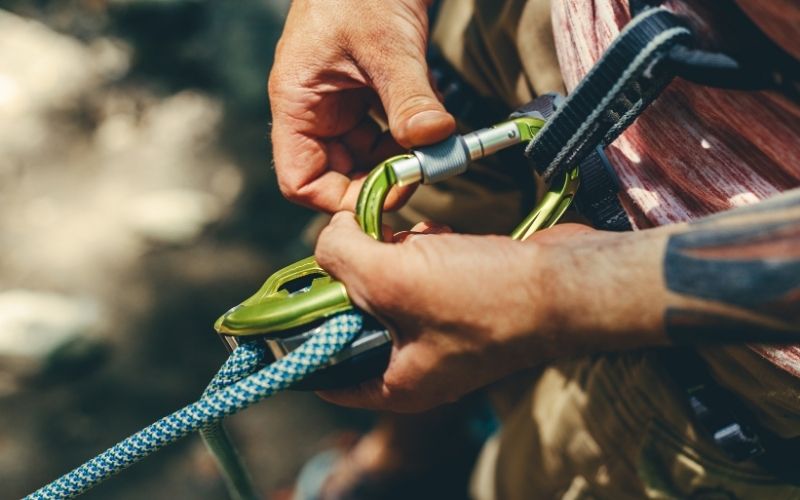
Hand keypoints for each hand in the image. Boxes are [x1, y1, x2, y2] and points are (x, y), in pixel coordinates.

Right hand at [268, 0, 454, 211]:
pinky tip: (430, 122)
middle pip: (337, 176)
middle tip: (420, 171)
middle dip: (379, 179)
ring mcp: (339, 105)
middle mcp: (314, 112)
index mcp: (297, 105)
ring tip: (430, 145)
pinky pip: (383, 133)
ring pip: (365, 157)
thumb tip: (434, 140)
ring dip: (398, 159)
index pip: (301, 181)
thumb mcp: (387, 46)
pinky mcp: (364, 96)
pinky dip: (408, 137)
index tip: (388, 192)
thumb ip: (409, 97)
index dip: (340, 199)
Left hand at [314, 212, 595, 411]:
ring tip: (413, 239)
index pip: (324, 370)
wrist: (565, 283)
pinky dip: (421, 247)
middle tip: (360, 245)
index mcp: (395, 383)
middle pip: (354, 316)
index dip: (302, 332)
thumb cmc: (484, 297)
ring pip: (387, 285)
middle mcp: (414, 363)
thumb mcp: (394, 278)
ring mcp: (439, 329)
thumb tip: (327, 235)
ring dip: (390, 253)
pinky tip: (437, 232)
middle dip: (354, 276)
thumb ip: (341, 257)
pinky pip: (420, 270)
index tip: (297, 289)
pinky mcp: (459, 297)